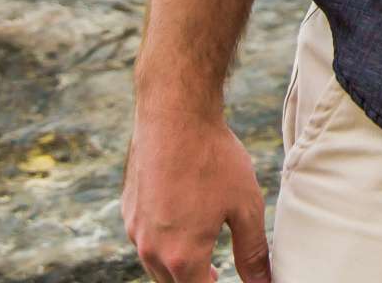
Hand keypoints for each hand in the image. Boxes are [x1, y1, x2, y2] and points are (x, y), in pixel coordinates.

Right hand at [123, 105, 271, 282]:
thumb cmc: (214, 159)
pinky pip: (144, 240)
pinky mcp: (128, 210)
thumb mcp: (246, 207)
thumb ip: (253, 252)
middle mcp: (151, 250)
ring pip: (155, 266)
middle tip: (216, 275)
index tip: (224, 278)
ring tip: (201, 257)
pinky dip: (162, 243)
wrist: (175, 115)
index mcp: (182, 257)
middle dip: (195, 282)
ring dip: (177, 267)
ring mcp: (135, 230)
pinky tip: (180, 224)